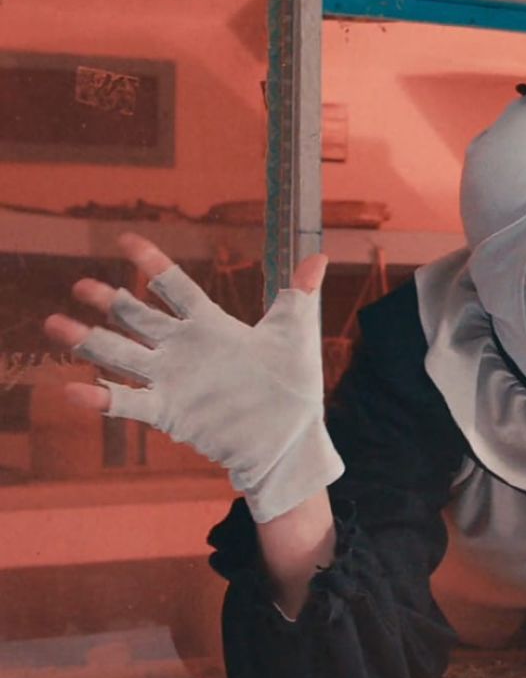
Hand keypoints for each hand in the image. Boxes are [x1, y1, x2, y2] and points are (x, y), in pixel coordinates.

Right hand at [44, 233, 343, 521]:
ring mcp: (172, 379)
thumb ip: (299, 294)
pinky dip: (99, 399)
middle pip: (137, 317)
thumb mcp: (295, 334)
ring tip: (55, 324)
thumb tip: (317, 257)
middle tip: (81, 285)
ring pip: (122, 355)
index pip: (175, 286)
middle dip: (109, 300)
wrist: (290, 437)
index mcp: (212, 325)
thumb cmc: (295, 386)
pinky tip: (72, 390)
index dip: (150, 264)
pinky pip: (127, 403)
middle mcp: (185, 348)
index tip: (125, 240)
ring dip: (89, 341)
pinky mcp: (168, 410)